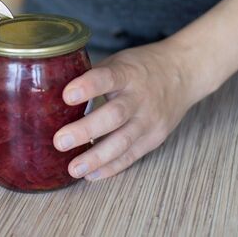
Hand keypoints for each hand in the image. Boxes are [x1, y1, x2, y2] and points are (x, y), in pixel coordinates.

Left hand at [53, 41, 202, 180]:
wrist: (183, 72)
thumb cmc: (141, 67)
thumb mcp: (119, 62)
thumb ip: (92, 77)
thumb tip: (55, 93)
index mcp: (127, 73)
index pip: (107, 78)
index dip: (87, 87)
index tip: (67, 95)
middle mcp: (140, 97)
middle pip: (114, 116)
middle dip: (86, 130)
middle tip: (60, 142)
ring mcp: (150, 120)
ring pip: (123, 141)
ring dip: (96, 157)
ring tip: (74, 168)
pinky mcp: (154, 137)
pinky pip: (132, 155)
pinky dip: (111, 167)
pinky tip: (92, 175)